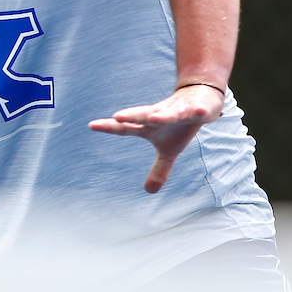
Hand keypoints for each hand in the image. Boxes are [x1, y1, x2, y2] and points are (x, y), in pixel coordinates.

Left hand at [88, 84, 224, 193]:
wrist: (200, 99)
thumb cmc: (179, 126)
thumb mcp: (169, 150)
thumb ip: (159, 169)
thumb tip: (149, 191)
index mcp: (149, 126)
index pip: (127, 128)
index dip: (110, 127)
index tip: (91, 125)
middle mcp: (160, 116)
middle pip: (143, 115)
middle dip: (132, 116)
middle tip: (117, 116)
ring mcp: (179, 111)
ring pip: (169, 113)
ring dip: (161, 116)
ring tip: (152, 119)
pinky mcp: (197, 109)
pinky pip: (196, 110)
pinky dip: (197, 111)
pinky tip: (199, 112)